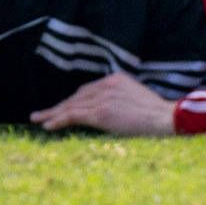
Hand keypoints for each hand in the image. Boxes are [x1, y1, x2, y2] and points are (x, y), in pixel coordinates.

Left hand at [31, 71, 180, 136]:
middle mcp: (106, 85)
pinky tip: (48, 125)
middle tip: (43, 113)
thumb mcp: (137, 100)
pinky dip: (58, 120)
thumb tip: (111, 114)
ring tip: (39, 119)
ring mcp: (103, 98)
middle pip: (77, 96)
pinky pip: (74, 116)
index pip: (88, 90)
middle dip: (60, 106)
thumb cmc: (158, 115)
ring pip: (72, 106)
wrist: (166, 119)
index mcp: (116, 79)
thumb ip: (121, 102)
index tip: (64, 108)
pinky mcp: (101, 113)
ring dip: (54, 113)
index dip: (74, 101)